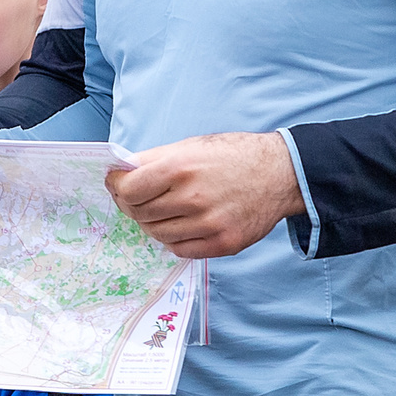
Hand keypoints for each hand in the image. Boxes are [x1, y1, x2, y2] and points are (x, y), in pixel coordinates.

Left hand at [107, 132, 305, 259]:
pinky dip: (174, 239)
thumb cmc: (233, 155)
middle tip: (137, 198)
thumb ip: (153, 160)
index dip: (116, 187)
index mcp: (180, 168)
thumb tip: (121, 173)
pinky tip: (181, 223)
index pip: (128, 190)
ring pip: (157, 234)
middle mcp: (193, 198)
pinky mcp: (223, 243)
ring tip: (163, 209)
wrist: (280, 173)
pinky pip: (180, 249)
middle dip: (132, 205)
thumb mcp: (190, 145)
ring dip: (153, 223)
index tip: (116, 183)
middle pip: (140, 213)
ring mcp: (209, 225)